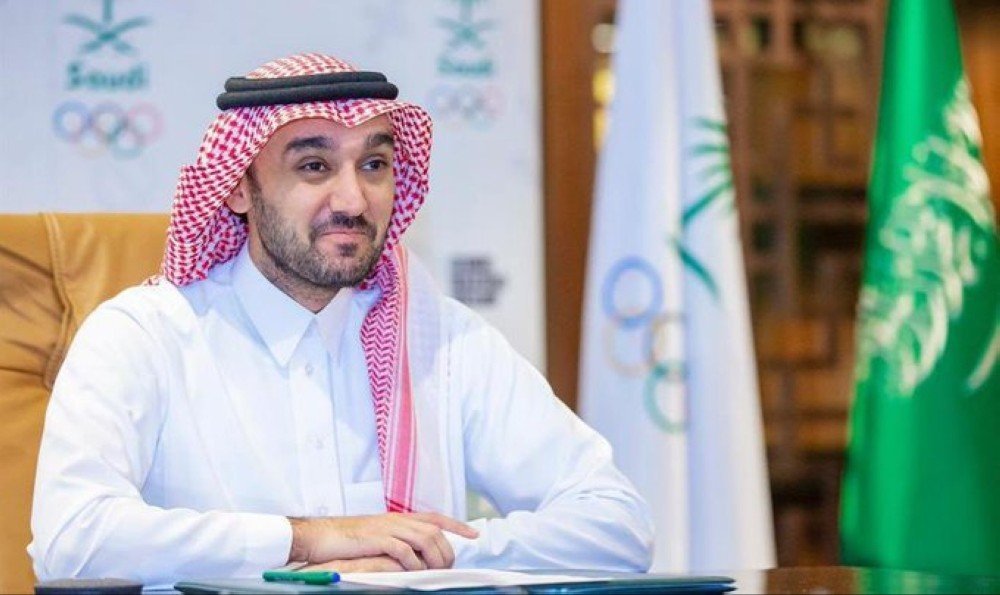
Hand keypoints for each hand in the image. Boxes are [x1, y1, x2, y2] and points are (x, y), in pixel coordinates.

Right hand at [288, 512, 477, 570]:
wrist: (320, 536)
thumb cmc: (347, 540)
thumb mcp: (376, 535)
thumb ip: (397, 539)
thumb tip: (417, 553)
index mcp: (398, 517)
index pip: (435, 517)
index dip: (456, 524)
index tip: (474, 534)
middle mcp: (396, 519)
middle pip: (434, 531)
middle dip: (447, 550)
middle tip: (449, 567)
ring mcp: (387, 527)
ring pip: (424, 538)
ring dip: (434, 557)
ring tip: (436, 572)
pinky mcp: (376, 539)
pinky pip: (403, 550)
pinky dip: (413, 562)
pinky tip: (415, 573)